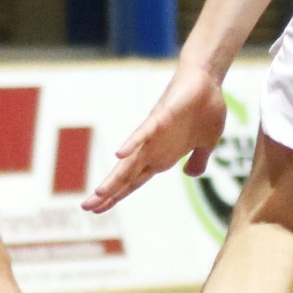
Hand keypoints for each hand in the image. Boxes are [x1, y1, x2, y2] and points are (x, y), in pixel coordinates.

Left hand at [82, 61, 226, 213]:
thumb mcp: (206, 145)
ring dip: (116, 177)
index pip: (133, 182)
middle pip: (125, 176)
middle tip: (87, 208)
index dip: (118, 196)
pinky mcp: (160, 118)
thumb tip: (190, 174)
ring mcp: (153, 135)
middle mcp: (152, 149)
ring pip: (129, 160)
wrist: (206, 82)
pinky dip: (132, 143)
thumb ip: (197, 161)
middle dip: (108, 193)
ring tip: (99, 193)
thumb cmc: (204, 111)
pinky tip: (120, 153)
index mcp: (161, 158)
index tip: (100, 210)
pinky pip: (143, 133)